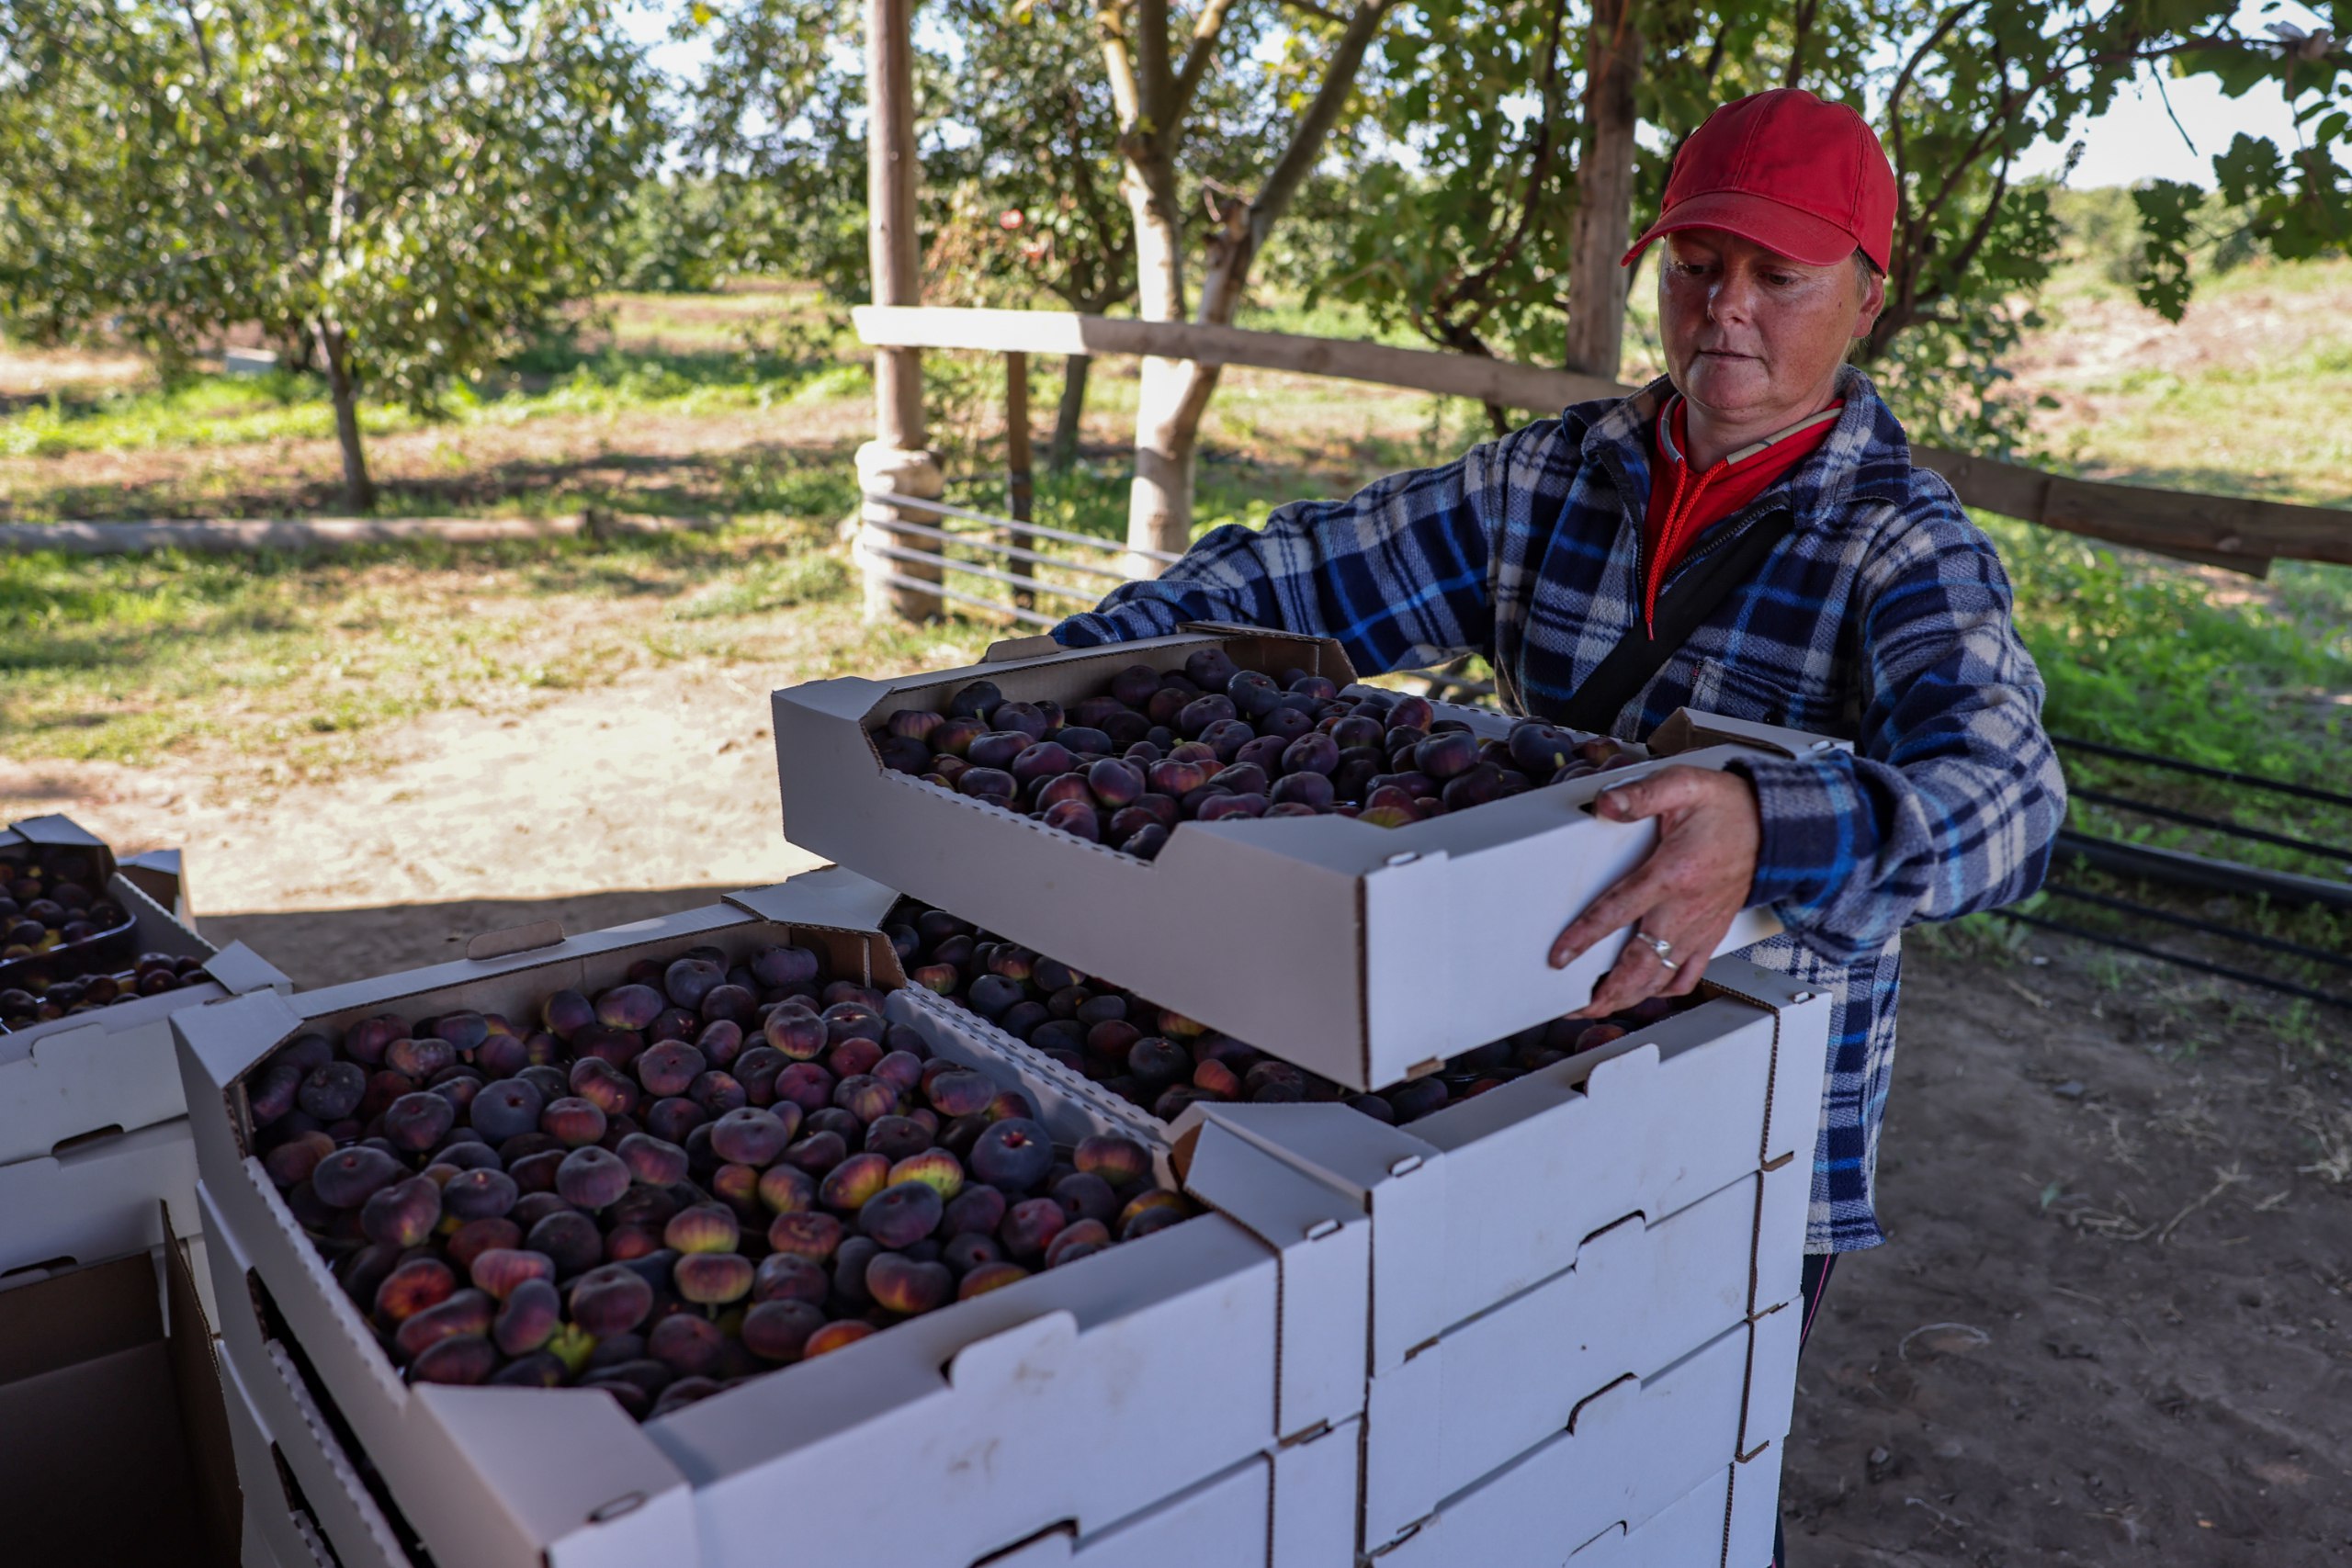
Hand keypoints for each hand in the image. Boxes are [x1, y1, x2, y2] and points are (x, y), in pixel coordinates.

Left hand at [1548, 765, 1761, 1017]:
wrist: (1773, 826)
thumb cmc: (1727, 808)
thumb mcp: (1682, 786)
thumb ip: (1642, 794)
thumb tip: (1607, 803)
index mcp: (1670, 874)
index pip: (1617, 912)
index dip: (1584, 937)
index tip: (1560, 957)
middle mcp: (1684, 909)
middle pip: (1640, 965)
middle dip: (1606, 993)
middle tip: (1575, 1006)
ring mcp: (1699, 928)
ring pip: (1661, 979)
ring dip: (1629, 998)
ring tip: (1600, 1006)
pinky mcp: (1710, 935)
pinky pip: (1688, 976)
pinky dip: (1664, 991)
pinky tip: (1646, 991)